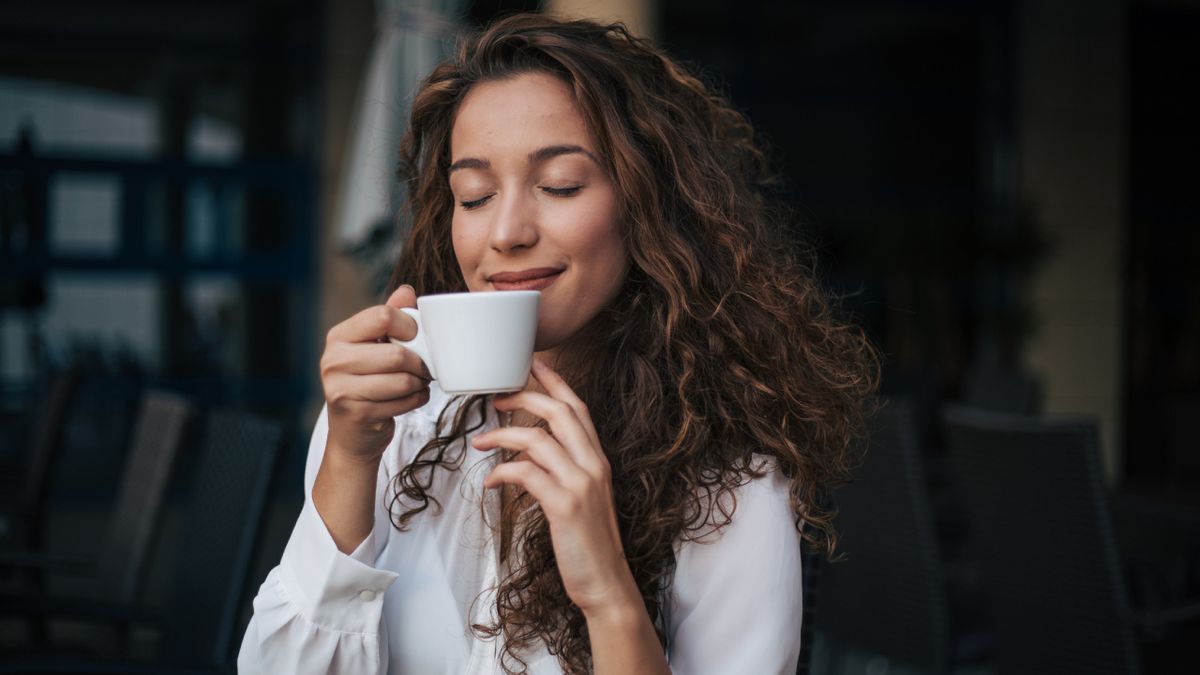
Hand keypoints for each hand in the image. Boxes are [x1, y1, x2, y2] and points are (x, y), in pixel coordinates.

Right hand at [320, 284, 431, 462]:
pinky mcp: (356, 413)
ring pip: (403, 379)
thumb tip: (407, 291)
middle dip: (419, 363)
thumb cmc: (368, 384)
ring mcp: (341, 389)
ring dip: (419, 383)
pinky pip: (403, 401)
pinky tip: (409, 399)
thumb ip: (390, 318)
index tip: (415, 338)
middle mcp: (333, 360)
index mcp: (339, 336)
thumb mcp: (374, 347)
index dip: (409, 326)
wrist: (353, 435)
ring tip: (416, 383)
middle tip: (422, 368)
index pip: (382, 316)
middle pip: (397, 353)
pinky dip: (416, 400)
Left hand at [471, 357, 638, 617]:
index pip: (577, 407)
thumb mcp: (579, 497)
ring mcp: (581, 483)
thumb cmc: (587, 541)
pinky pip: (527, 473)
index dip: (554, 381)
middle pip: (558, 411)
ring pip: (538, 438)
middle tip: (494, 398)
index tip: (530, 363)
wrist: (606, 582)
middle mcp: (593, 464)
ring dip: (502, 435)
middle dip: (523, 396)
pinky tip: (491, 482)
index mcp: (597, 458)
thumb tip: (524, 456)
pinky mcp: (565, 505)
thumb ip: (558, 470)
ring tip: (480, 441)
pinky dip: (503, 472)